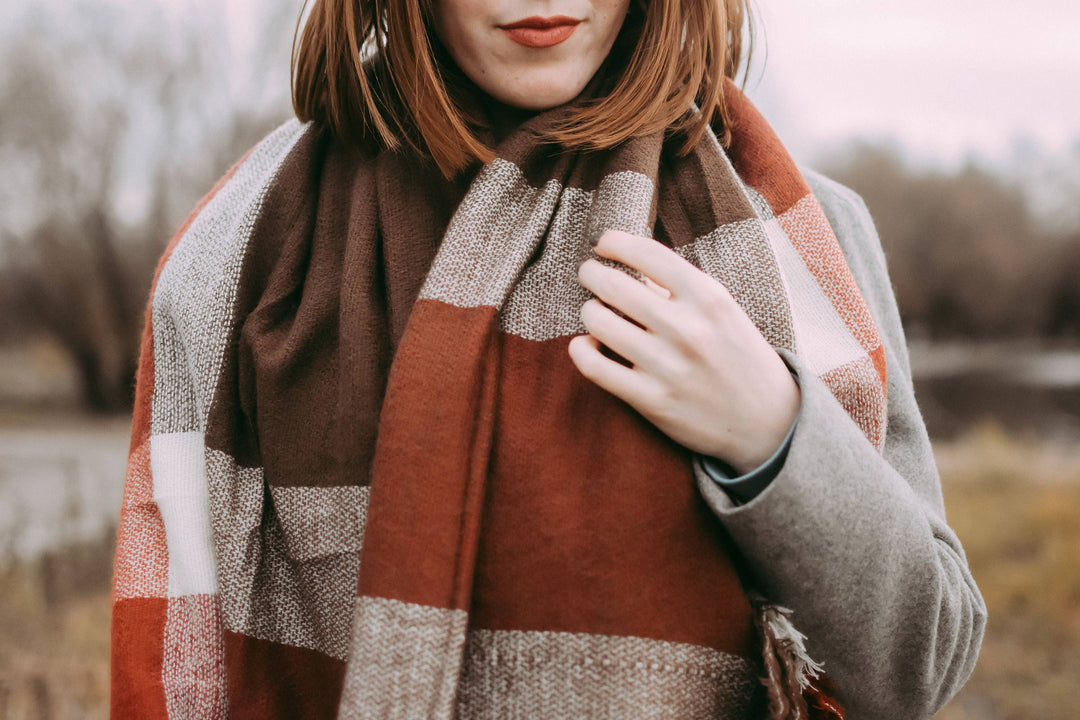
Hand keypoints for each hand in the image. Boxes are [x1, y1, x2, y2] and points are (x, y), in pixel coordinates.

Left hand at [568, 229, 799, 474]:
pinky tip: (587, 344)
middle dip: (591, 274)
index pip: (646, 253)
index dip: (614, 242)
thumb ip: (678, 288)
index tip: (603, 244)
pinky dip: (581, 350)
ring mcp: (668, 366)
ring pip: (597, 321)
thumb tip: (627, 264)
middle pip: (612, 284)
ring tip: (596, 313)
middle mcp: (687, 328)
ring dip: (589, 312)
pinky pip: (594, 366)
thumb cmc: (739, 356)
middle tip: (590, 275)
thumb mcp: (721, 311)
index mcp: (708, 297)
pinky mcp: (652, 400)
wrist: (767, 421)